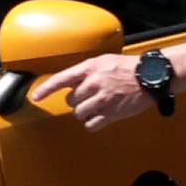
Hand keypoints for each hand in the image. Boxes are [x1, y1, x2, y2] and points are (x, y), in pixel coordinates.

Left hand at [29, 53, 146, 127]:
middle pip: (71, 100)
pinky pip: (91, 124)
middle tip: (90, 97)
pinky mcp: (112, 113)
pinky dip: (92, 122)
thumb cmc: (127, 68)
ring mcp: (102, 100)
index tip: (36, 96)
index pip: (61, 80)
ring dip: (85, 112)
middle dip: (77, 101)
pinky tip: (99, 117)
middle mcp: (93, 84)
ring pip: (79, 113)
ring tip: (96, 107)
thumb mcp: (103, 61)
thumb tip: (71, 83)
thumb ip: (86, 72)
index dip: (46, 89)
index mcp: (89, 69)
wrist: (149, 76)